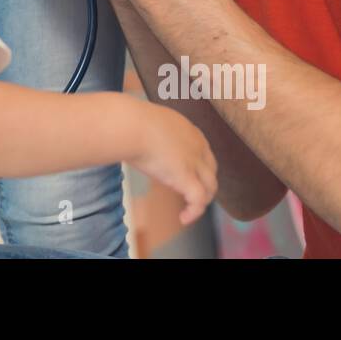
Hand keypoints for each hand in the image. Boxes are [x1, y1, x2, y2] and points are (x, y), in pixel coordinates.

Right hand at [129, 102, 217, 225]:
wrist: (130, 126)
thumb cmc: (130, 121)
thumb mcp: (147, 122)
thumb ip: (151, 132)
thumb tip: (137, 139)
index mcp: (188, 130)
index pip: (202, 151)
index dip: (197, 165)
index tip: (185, 174)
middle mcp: (197, 146)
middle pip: (210, 169)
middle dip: (203, 183)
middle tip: (188, 193)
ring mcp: (194, 162)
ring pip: (210, 186)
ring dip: (202, 200)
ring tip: (189, 210)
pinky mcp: (186, 177)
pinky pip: (198, 200)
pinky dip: (194, 212)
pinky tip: (183, 218)